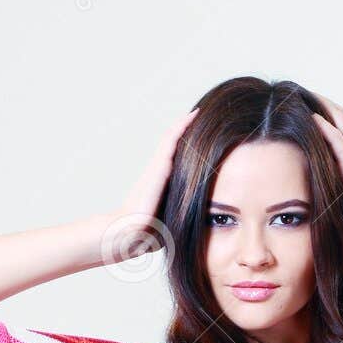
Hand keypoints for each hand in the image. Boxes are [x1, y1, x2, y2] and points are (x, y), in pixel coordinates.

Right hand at [103, 106, 199, 263]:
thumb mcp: (174, 221)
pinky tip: (194, 114)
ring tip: (204, 110)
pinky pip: (172, 139)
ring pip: (176, 138)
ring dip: (188, 123)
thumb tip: (203, 225)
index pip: (182, 161)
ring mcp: (160, 166)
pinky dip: (183, 125)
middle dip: (192, 131)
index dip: (194, 148)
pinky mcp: (160, 165)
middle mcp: (162, 171)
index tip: (210, 138)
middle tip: (209, 116)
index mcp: (166, 184)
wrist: (132, 232)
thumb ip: (185, 216)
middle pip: (179, 145)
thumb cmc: (150, 233)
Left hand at [311, 95, 342, 240]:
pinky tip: (312, 117)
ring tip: (302, 95)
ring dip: (321, 106)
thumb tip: (324, 186)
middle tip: (301, 92)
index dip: (326, 113)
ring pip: (338, 121)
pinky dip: (324, 127)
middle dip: (321, 102)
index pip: (341, 126)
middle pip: (339, 116)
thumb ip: (341, 183)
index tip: (308, 105)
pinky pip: (337, 140)